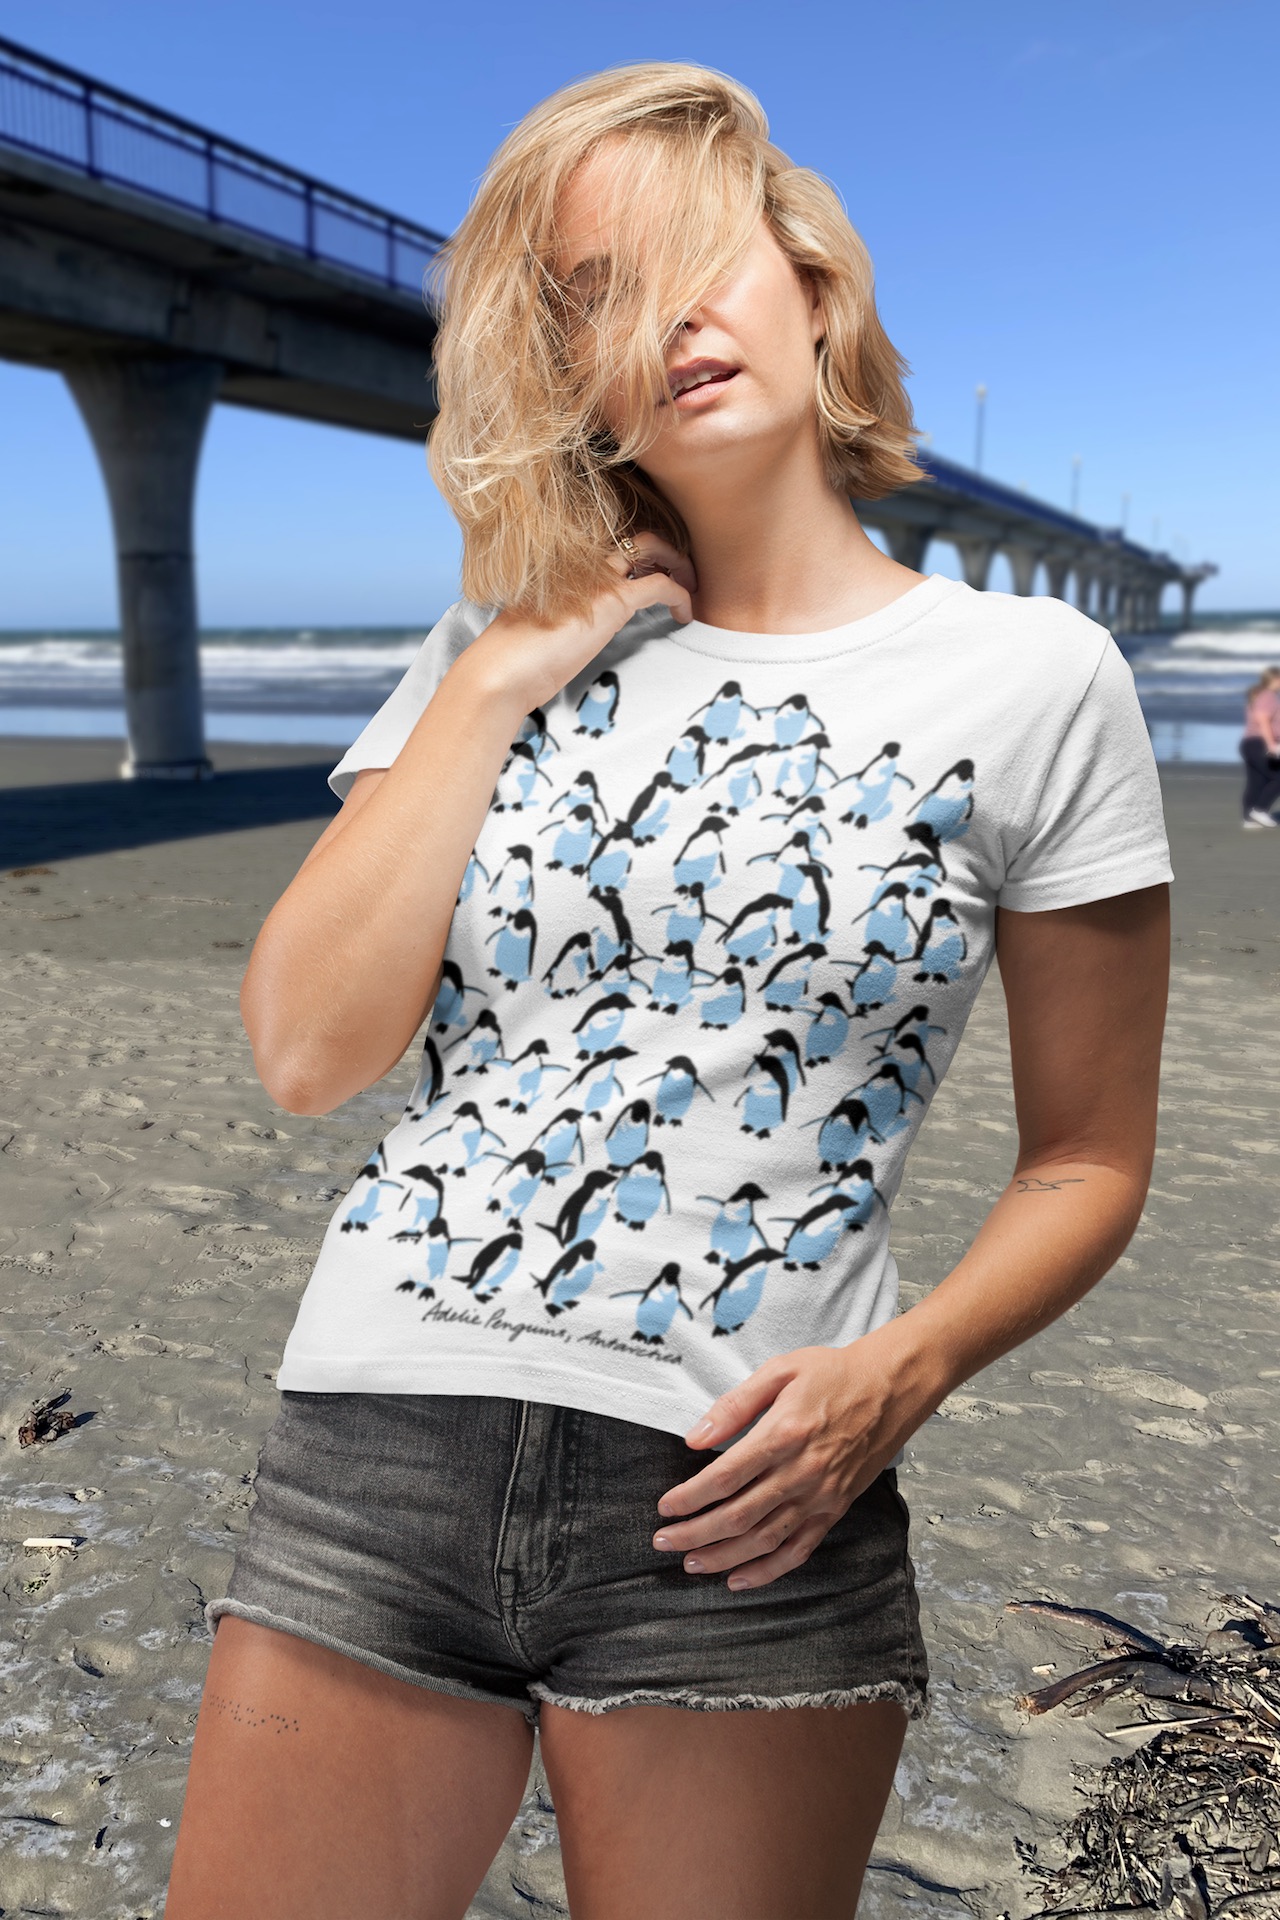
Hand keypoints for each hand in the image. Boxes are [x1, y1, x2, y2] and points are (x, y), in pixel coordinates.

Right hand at [471, 531, 695, 712]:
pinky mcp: (612, 601)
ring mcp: (598, 579)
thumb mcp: (543, 630)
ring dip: (678, 565)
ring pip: (651, 549)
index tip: (655, 575)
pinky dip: (680, 595)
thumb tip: (578, 630)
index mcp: (566, 570)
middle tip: (683, 576)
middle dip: (666, 551)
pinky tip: (684, 614)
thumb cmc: (514, 659)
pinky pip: (660, 585)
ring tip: (690, 591)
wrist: (502, 670)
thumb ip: (564, 619)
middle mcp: (583, 566)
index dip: (639, 558)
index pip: (612, 550)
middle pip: (635, 539)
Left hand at [652, 1331, 939, 1590]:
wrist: (890, 1388)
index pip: (725, 1477)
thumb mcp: (779, 1371)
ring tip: (692, 1563)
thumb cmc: (832, 1374)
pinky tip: (739, 1579)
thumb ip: (735, 1405)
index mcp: (783, 1434)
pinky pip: (798, 1550)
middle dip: (695, 1533)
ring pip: (764, 1539)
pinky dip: (768, 1570)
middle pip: (738, 1515)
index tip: (664, 1506)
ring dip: (723, 1556)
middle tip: (663, 1541)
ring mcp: (820, 1496)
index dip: (690, 1497)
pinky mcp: (835, 1510)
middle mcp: (801, 1472)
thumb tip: (695, 1438)